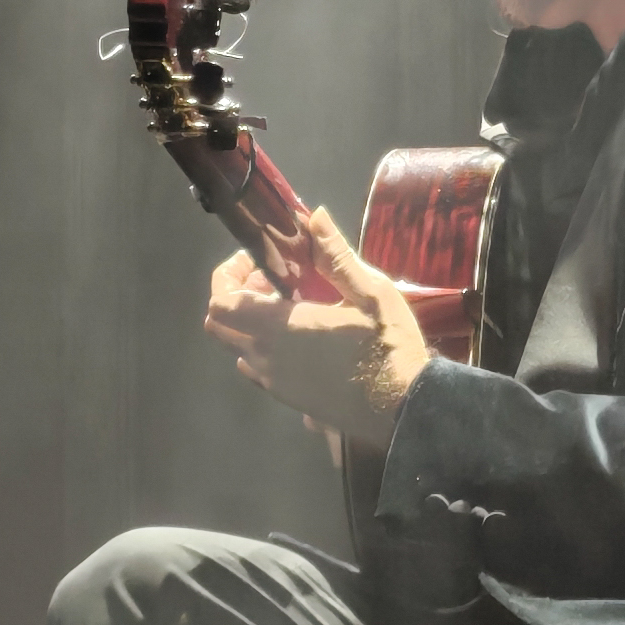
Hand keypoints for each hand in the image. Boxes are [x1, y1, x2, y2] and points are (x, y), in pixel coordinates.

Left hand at [205, 210, 433, 454]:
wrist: (404, 408)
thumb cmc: (389, 347)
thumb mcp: (372, 293)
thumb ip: (337, 256)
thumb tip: (314, 215)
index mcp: (280, 327)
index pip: (221, 302)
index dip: (228, 276)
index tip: (256, 261)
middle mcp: (266, 357)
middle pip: (219, 326)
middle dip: (235, 297)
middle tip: (273, 282)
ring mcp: (274, 382)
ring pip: (237, 348)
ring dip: (250, 323)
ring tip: (291, 308)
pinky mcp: (288, 399)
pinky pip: (257, 369)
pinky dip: (264, 348)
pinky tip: (302, 339)